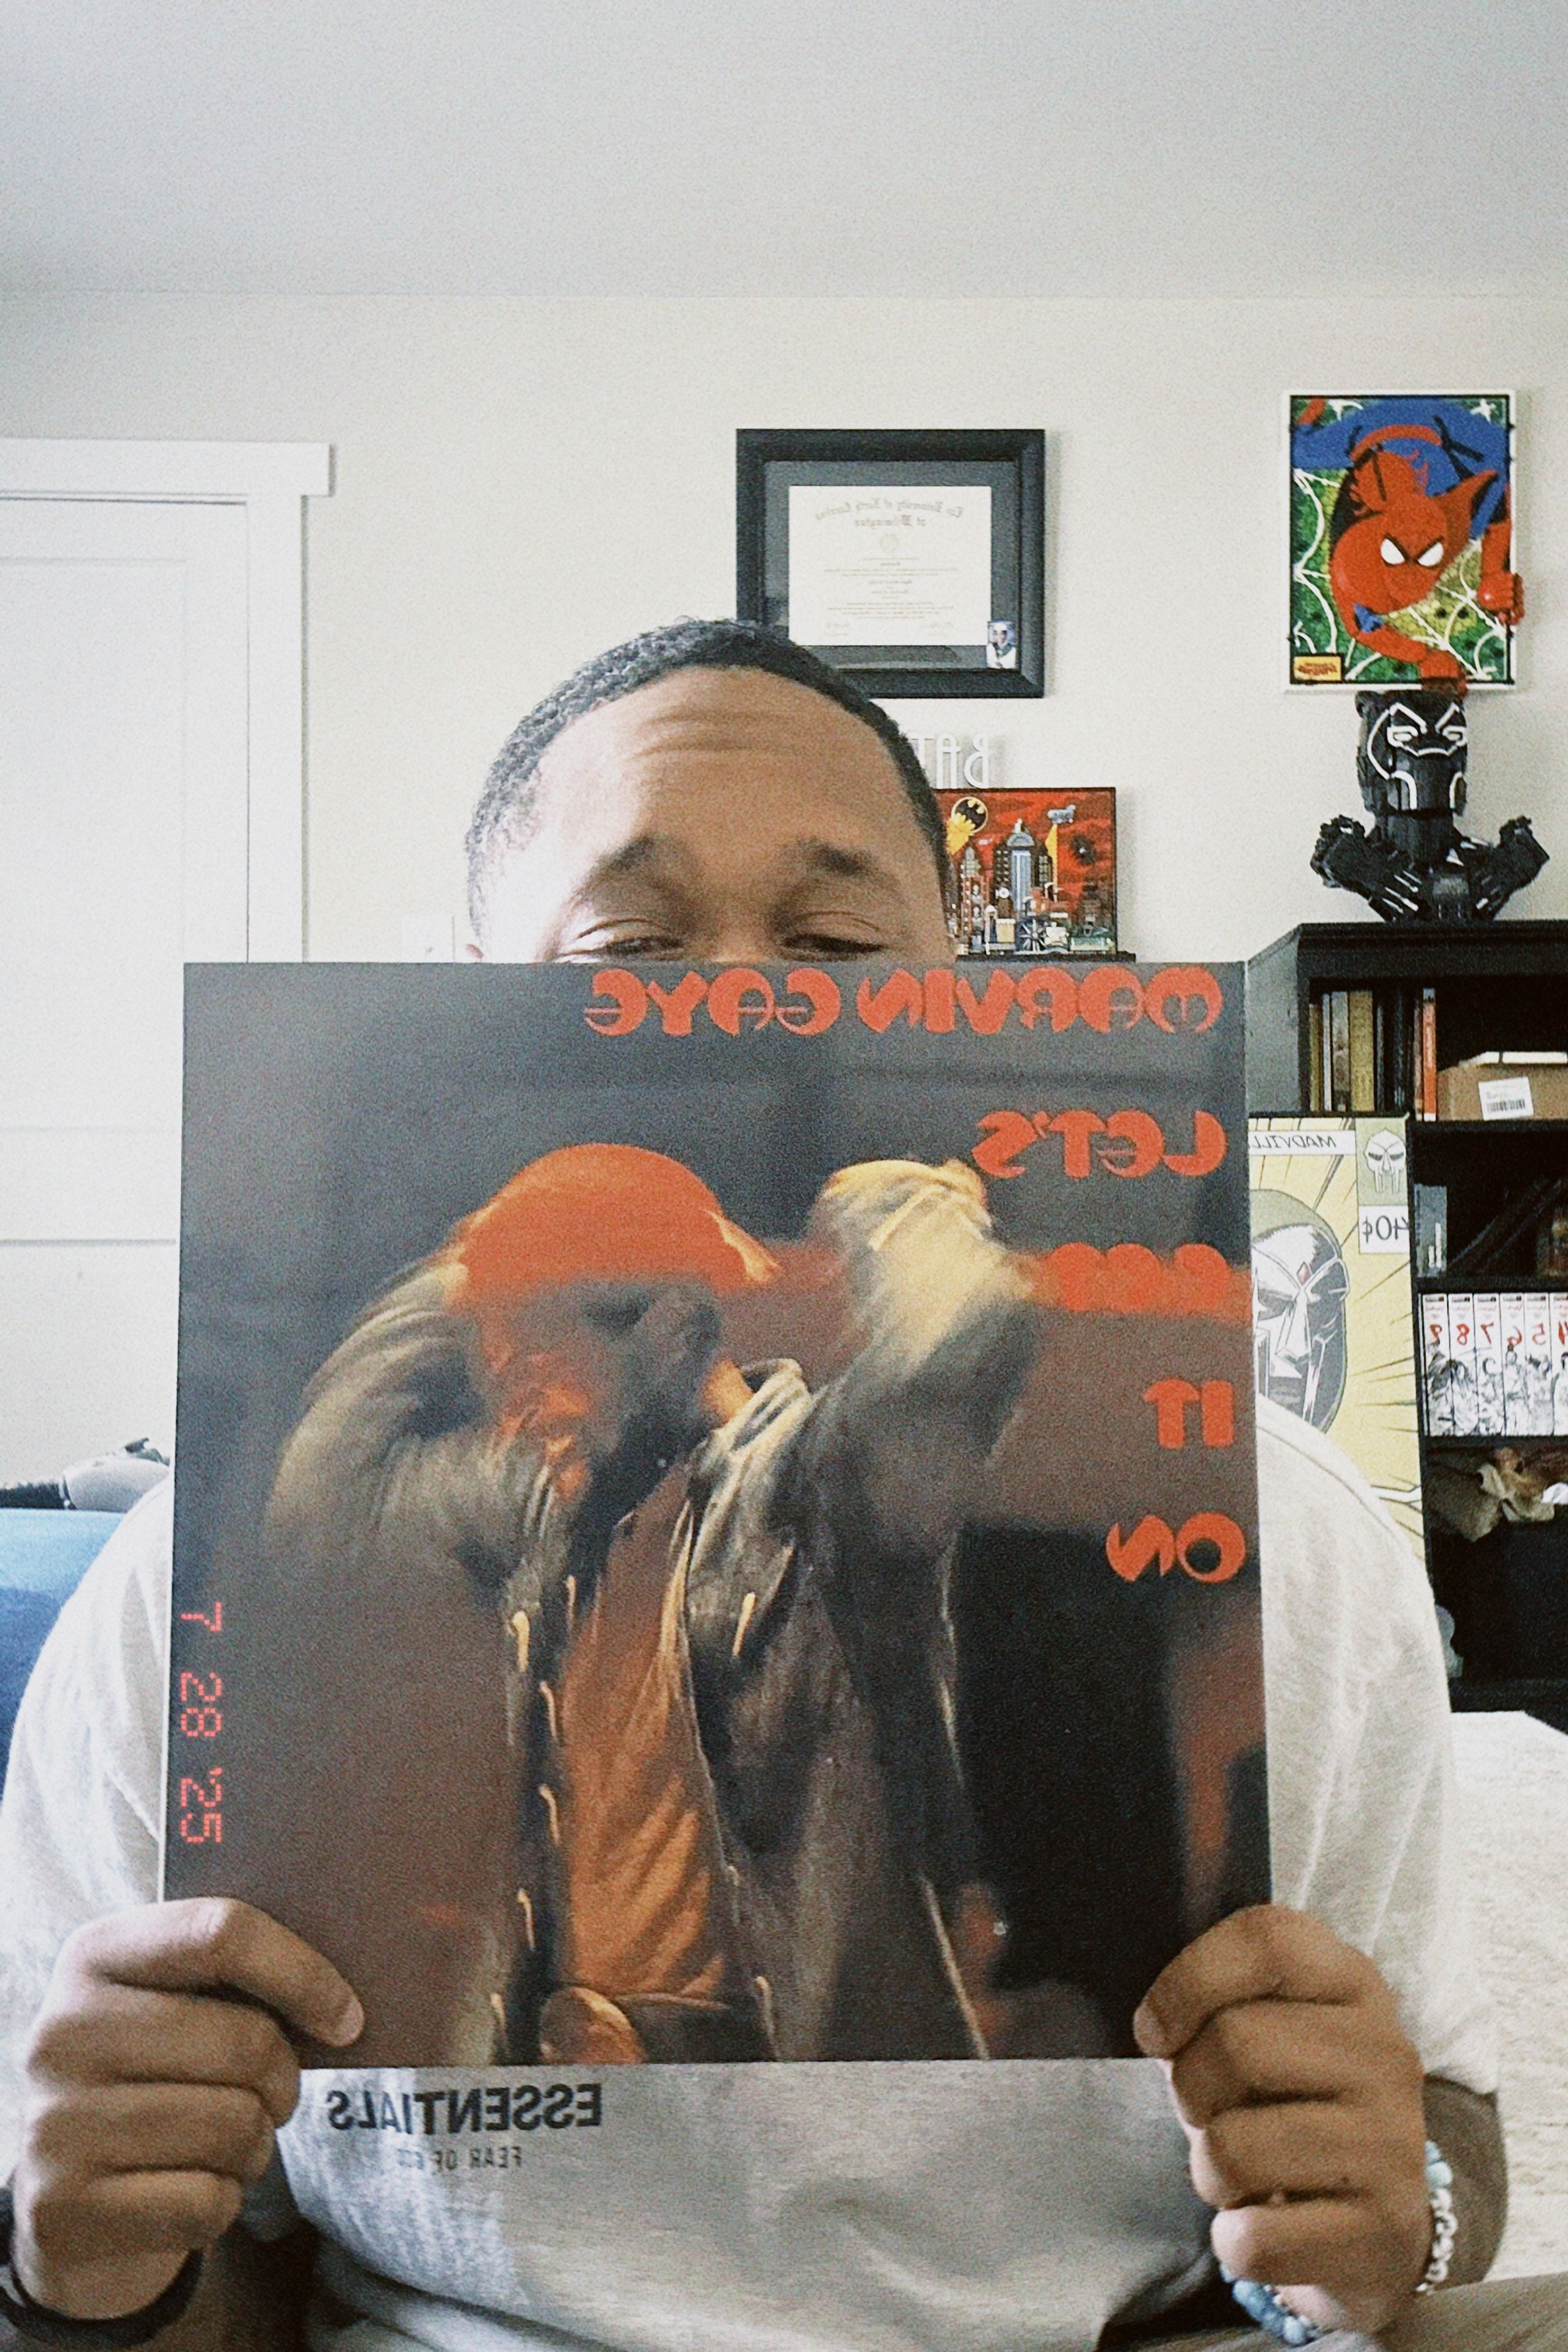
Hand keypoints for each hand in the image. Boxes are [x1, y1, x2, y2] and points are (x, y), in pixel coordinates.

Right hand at [13, 1900, 361, 2322]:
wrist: (66, 2190)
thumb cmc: (154, 2075)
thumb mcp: (175, 2003)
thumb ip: (241, 1980)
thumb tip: (346, 2010)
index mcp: (95, 1955)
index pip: (223, 1932)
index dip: (304, 1974)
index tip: (347, 2019)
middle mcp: (62, 2033)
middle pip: (244, 2041)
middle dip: (284, 2080)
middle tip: (273, 2096)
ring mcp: (54, 2124)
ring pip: (232, 2127)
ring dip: (256, 2146)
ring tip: (227, 2143)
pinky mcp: (63, 2210)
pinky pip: (204, 2203)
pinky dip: (223, 2202)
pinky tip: (192, 2189)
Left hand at [1133, 1905, 1430, 2338]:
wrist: (1376, 2222)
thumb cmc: (1292, 2104)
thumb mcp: (1268, 2030)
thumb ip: (1216, 1999)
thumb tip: (1152, 2023)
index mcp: (1353, 1983)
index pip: (1267, 1940)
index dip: (1188, 1980)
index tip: (1156, 2030)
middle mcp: (1385, 2054)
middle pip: (1237, 2043)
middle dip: (1189, 2089)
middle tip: (1208, 2112)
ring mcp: (1392, 2144)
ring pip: (1234, 2147)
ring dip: (1209, 2170)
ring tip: (1238, 2172)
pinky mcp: (1383, 2230)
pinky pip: (1256, 2238)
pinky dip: (1234, 2242)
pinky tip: (1263, 2229)